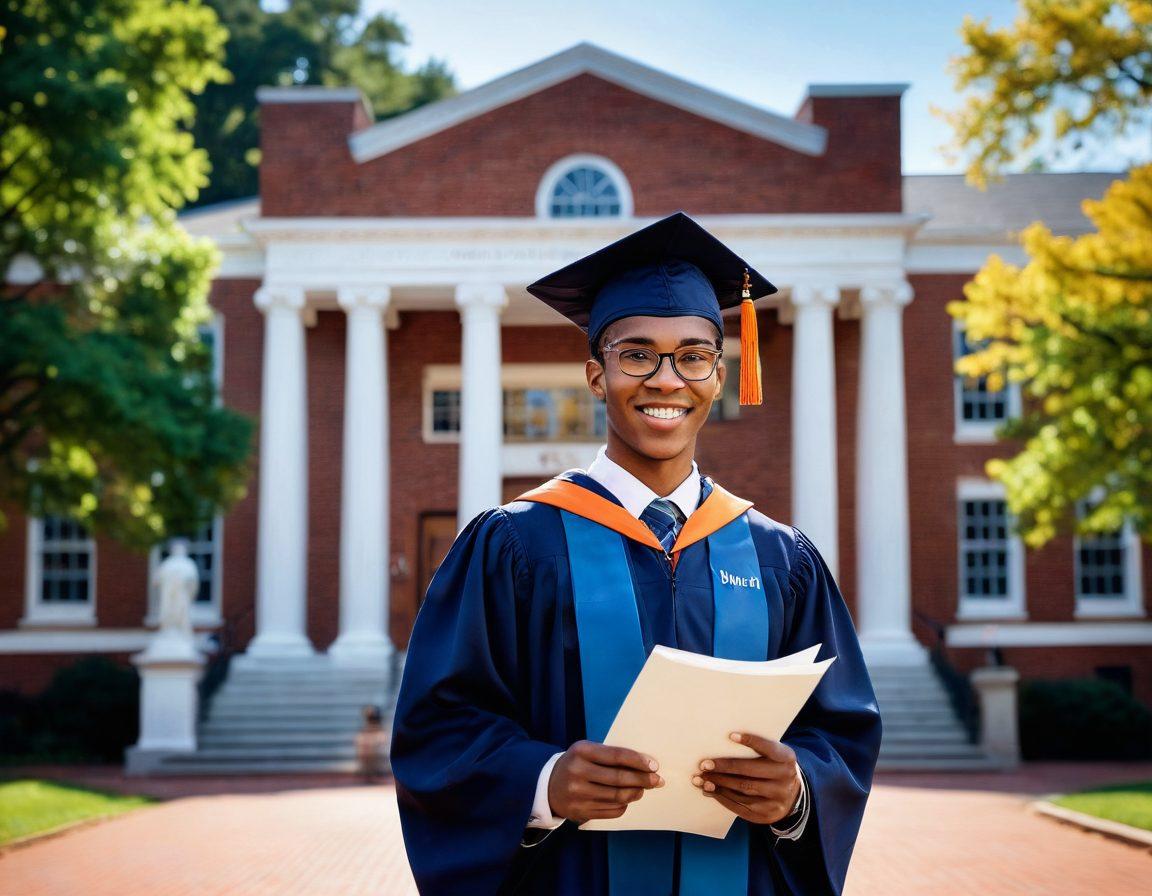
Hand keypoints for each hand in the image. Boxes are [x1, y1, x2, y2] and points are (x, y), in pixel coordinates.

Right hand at [548, 740, 663, 822]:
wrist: (547, 785)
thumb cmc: (576, 763)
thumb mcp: (587, 752)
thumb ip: (610, 756)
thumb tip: (644, 765)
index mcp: (581, 751)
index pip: (616, 756)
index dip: (638, 761)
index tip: (654, 765)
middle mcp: (578, 772)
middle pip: (619, 778)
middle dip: (642, 779)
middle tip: (657, 780)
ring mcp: (578, 794)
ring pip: (617, 796)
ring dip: (636, 793)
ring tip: (643, 789)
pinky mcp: (580, 811)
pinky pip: (611, 810)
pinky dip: (624, 805)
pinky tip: (628, 799)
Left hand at [691, 732, 800, 824]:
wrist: (791, 795)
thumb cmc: (773, 767)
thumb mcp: (773, 756)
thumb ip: (757, 750)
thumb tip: (723, 744)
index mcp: (786, 758)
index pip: (768, 748)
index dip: (751, 741)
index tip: (731, 736)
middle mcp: (784, 778)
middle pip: (749, 772)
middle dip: (724, 768)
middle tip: (704, 764)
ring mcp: (776, 798)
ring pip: (742, 790)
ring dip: (718, 784)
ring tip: (701, 778)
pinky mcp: (766, 814)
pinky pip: (740, 806)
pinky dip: (722, 797)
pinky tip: (710, 790)